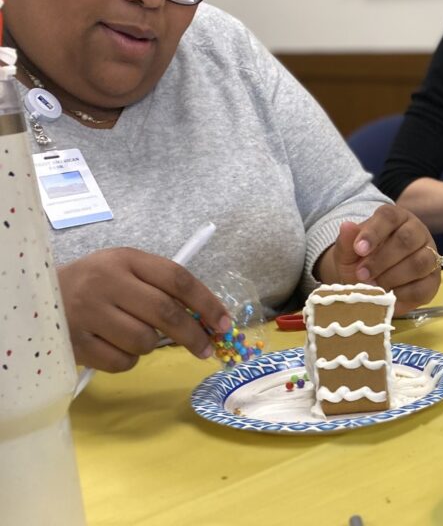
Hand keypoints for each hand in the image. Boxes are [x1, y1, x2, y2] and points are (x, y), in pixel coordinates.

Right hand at [58, 248, 230, 371]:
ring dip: (151, 345)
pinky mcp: (76, 343)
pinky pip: (122, 362)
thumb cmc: (96, 282)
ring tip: (135, 333)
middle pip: (166, 313)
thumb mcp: (127, 269)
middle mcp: (107, 283)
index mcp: (126, 259)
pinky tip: (114, 344)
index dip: (207, 302)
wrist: (38, 294)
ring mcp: (89, 314)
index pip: (177, 279)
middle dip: (194, 335)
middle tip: (208, 349)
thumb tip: (208, 317)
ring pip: (145, 341)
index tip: (224, 323)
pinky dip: (127, 359)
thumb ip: (163, 286)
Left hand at [317, 204, 440, 315]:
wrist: (369, 283)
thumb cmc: (360, 261)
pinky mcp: (433, 280)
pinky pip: (424, 286)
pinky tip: (388, 296)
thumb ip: (347, 241)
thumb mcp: (348, 252)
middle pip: (407, 239)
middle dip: (382, 259)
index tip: (358, 250)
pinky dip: (404, 294)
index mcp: (396, 218)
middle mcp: (416, 232)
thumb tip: (346, 226)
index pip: (389, 216)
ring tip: (374, 286)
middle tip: (362, 274)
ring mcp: (429, 255)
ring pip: (420, 262)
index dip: (374, 232)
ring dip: (393, 276)